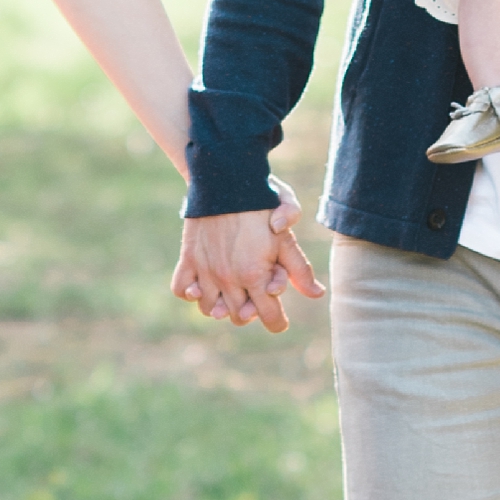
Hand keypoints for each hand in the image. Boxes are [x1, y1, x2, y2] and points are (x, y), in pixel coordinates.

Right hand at [171, 198, 322, 333]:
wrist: (226, 177)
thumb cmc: (262, 203)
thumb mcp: (287, 234)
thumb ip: (300, 268)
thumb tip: (317, 294)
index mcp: (256, 275)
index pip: (269, 317)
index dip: (277, 322)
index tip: (279, 320)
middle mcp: (229, 279)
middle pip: (239, 317)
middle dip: (250, 311)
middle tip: (255, 296)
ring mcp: (206, 270)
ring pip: (210, 309)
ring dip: (221, 306)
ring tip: (230, 292)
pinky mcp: (188, 259)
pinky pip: (182, 290)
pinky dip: (191, 293)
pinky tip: (201, 285)